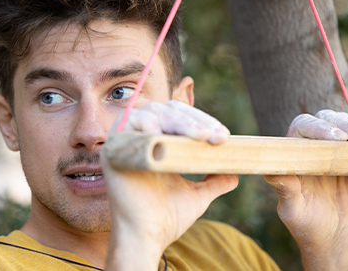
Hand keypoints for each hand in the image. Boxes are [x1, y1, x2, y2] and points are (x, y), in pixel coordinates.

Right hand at [102, 100, 237, 269]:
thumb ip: (213, 180)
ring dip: (178, 121)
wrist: (148, 237)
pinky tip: (162, 133)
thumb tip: (234, 172)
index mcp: (157, 144)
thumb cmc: (166, 217)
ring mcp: (125, 142)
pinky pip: (126, 122)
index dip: (201, 119)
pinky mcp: (113, 149)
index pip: (179, 116)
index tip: (223, 137)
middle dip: (194, 119)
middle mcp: (139, 138)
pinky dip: (146, 123)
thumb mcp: (196, 195)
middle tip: (214, 137)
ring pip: (151, 112)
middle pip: (166, 109)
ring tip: (199, 137)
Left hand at [264, 110, 347, 270]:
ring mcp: (332, 151)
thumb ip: (286, 190)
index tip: (337, 138)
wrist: (333, 237)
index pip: (302, 127)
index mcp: (291, 153)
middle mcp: (310, 146)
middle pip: (327, 120)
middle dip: (345, 125)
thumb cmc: (306, 224)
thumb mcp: (293, 209)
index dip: (318, 127)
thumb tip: (270, 174)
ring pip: (346, 126)